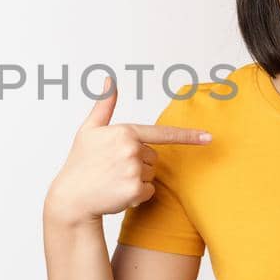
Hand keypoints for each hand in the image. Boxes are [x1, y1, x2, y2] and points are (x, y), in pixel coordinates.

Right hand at [43, 76, 211, 225]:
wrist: (71, 198)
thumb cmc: (80, 163)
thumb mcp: (89, 130)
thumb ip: (104, 105)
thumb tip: (109, 80)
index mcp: (124, 132)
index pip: (162, 134)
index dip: (188, 136)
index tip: (208, 137)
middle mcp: (131, 149)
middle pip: (153, 157)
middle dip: (138, 163)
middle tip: (113, 168)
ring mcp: (134, 170)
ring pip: (151, 174)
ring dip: (137, 179)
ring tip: (113, 180)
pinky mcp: (135, 190)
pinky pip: (148, 191)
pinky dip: (137, 195)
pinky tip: (117, 193)